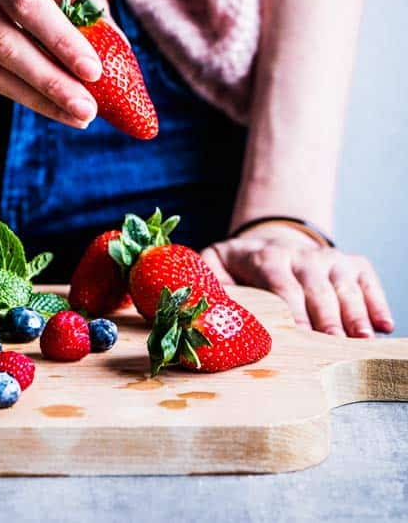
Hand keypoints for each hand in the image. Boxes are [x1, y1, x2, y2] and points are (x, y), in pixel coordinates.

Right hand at [0, 0, 108, 127]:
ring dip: (36, 97)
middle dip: (50, 81)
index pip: (24, 2)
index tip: (94, 71)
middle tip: (88, 110)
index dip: (60, 39)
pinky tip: (47, 104)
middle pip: (3, 42)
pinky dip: (16, 92)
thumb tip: (116, 42)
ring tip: (76, 116)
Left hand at [202, 223, 393, 336]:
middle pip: (317, 289)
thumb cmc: (240, 266)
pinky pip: (368, 280)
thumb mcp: (213, 265)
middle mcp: (301, 256)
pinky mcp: (351, 264)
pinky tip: (384, 324)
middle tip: (333, 343)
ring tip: (363, 340)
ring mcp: (329, 259)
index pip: (282, 284)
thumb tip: (199, 308)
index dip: (292, 307)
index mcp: (267, 258)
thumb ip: (206, 282)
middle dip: (326, 316)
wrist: (271, 240)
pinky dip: (378, 301)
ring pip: (345, 286)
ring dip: (355, 314)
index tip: (298, 332)